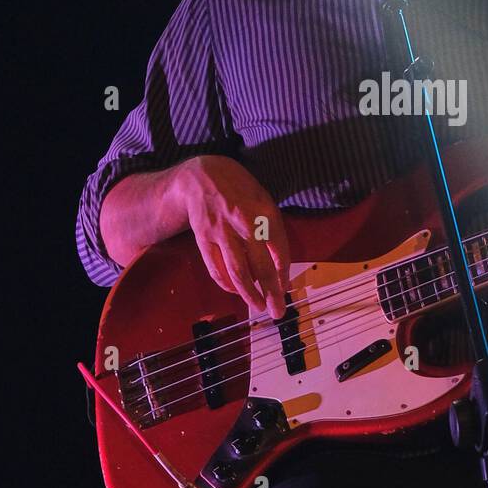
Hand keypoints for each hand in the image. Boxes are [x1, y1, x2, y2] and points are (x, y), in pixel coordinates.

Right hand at [168, 155, 290, 317]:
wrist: (201, 176)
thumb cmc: (239, 188)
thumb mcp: (263, 199)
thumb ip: (273, 228)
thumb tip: (280, 264)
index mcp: (264, 212)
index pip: (279, 250)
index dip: (283, 273)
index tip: (286, 288)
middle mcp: (244, 223)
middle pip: (260, 266)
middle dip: (271, 292)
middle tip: (278, 311)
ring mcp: (222, 232)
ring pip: (237, 271)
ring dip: (249, 294)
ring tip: (259, 307)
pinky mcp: (203, 238)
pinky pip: (216, 267)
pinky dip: (226, 283)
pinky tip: (235, 291)